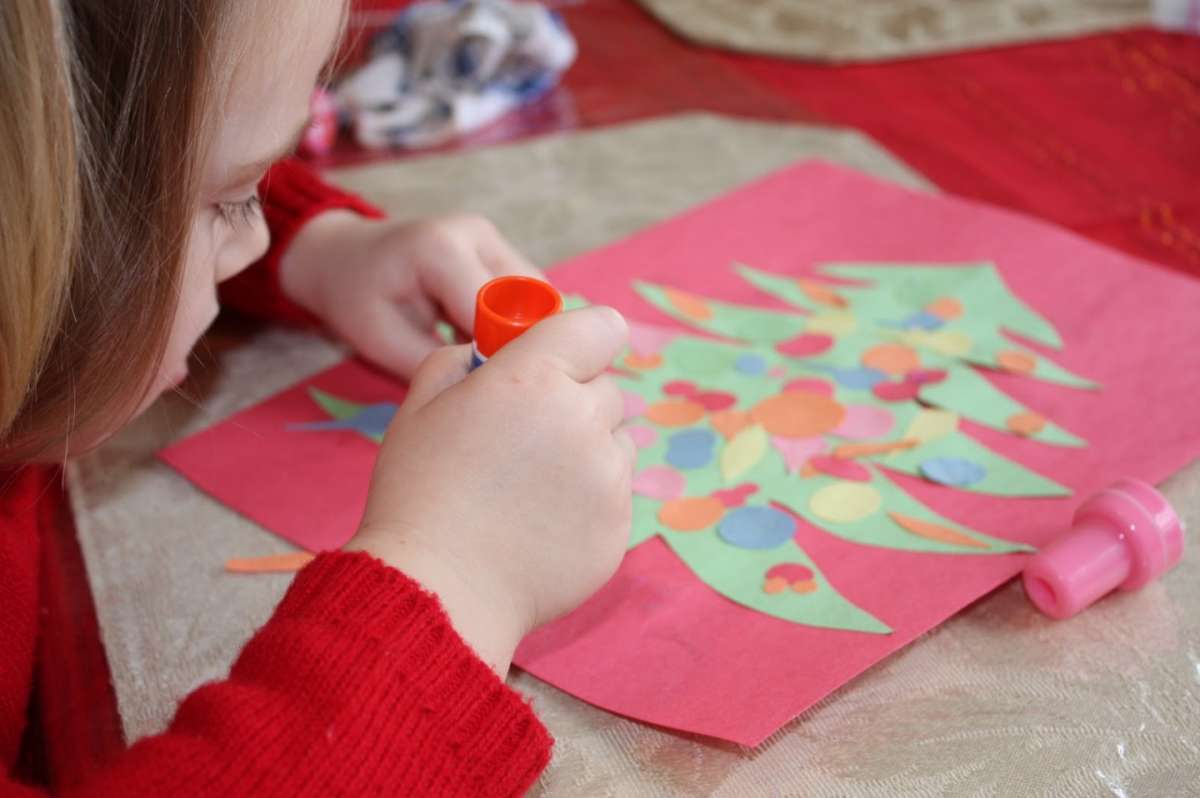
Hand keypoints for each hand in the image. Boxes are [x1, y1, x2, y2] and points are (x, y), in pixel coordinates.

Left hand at [281, 211, 540, 377]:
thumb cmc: (354, 299)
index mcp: (442, 250)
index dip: (499, 353)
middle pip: (529, 302)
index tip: (486, 387)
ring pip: (537, 298)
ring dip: (521, 333)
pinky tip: (491, 342)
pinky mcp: (501, 250)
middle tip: (491, 379)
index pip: (497, 312)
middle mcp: (477, 234)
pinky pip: (528, 295)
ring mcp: (493, 238)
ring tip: (488, 358)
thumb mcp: (383, 342)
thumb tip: (489, 386)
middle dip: (517, 344)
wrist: (342, 257)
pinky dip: (517, 322)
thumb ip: (438, 364)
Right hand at [346, 307, 634, 673]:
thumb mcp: (418, 407)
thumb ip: (458, 361)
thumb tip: (487, 351)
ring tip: (532, 487)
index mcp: (535, 377)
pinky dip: (589, 501)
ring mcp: (608, 477)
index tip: (564, 358)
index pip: (601, 326)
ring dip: (588, 451)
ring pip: (617, 443)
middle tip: (527, 437)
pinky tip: (540, 524)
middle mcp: (583, 419)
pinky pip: (616, 495)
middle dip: (574, 401)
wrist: (438, 591)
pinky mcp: (619, 527)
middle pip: (607, 389)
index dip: (583, 340)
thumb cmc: (419, 494)